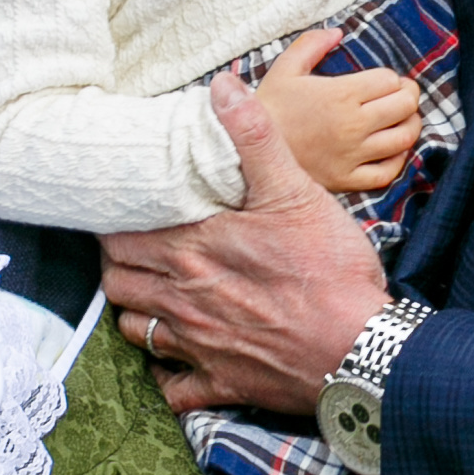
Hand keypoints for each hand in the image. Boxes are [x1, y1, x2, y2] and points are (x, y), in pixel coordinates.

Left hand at [106, 71, 387, 416]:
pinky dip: (165, 374)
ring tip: (146, 290)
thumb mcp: (294, 189)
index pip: (121, 232)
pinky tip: (175, 357)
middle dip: (116, 260)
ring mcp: (198, 346)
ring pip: (133, 328)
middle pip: (117, 278)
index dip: (113, 219)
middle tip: (128, 244)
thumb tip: (222, 86)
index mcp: (193, 248)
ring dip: (133, 308)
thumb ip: (253, 136)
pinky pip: (171, 388)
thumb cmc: (329, 269)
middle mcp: (182, 298)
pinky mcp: (221, 384)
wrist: (361, 350)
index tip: (118, 207)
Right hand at [254, 33, 421, 194]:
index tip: (383, 81)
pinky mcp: (348, 179)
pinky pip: (388, 172)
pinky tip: (391, 149)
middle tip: (400, 96)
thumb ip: (312, 44)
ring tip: (400, 119)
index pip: (390, 81)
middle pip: (404, 106)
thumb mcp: (285, 67)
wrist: (246, 152)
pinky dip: (398, 159)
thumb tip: (337, 31)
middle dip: (407, 97)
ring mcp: (352, 155)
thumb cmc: (268, 108)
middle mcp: (352, 125)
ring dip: (409, 125)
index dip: (392, 78)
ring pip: (403, 138)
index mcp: (341, 94)